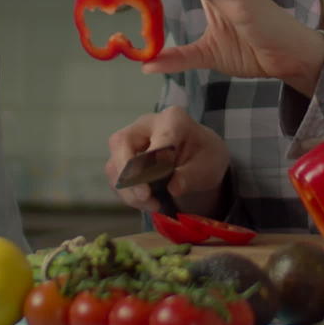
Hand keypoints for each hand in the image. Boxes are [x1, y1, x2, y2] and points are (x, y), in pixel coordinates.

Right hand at [104, 106, 229, 213]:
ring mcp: (131, 140)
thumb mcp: (208, 167)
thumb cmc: (204, 156)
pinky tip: (147, 202)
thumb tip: (174, 187)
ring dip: (129, 189)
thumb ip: (191, 176)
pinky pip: (115, 177)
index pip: (159, 137)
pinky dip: (127, 194)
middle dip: (129, 173)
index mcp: (173, 119)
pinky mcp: (123, 158)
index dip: (157, 161)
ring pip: (115, 163)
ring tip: (152, 204)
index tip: (164, 183)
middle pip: (121, 142)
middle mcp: (146, 125)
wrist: (198, 158)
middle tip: (145, 196)